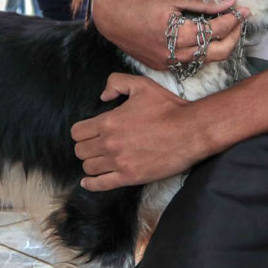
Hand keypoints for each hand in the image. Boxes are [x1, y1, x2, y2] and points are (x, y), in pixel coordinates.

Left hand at [72, 74, 209, 190]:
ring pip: (88, 167)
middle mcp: (109, 143)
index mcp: (108, 122)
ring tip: (99, 159)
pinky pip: (101, 185)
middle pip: (80, 150)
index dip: (81, 131)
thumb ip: (116, 82)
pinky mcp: (130, 177)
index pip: (77, 132)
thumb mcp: (141, 85)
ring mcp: (119, 162)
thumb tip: (103, 95)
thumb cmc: (167, 107)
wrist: (190, 131)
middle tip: (96, 144)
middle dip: (86, 146)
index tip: (89, 131)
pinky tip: (87, 182)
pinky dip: (91, 184)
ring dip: (91, 162)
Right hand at [91, 0, 248, 70]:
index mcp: (177, 33)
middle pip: (218, 52)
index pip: (216, 30)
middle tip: (238, 21)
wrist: (108, 16)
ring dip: (219, 44)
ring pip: (205, 60)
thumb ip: (202, 3)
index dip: (233, 19)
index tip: (243, 9)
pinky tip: (202, 37)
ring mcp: (167, 63)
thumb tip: (228, 2)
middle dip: (233, 37)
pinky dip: (200, 51)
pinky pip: (189, 62)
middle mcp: (174, 53)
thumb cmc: (137, 1)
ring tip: (224, 28)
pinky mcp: (161, 66)